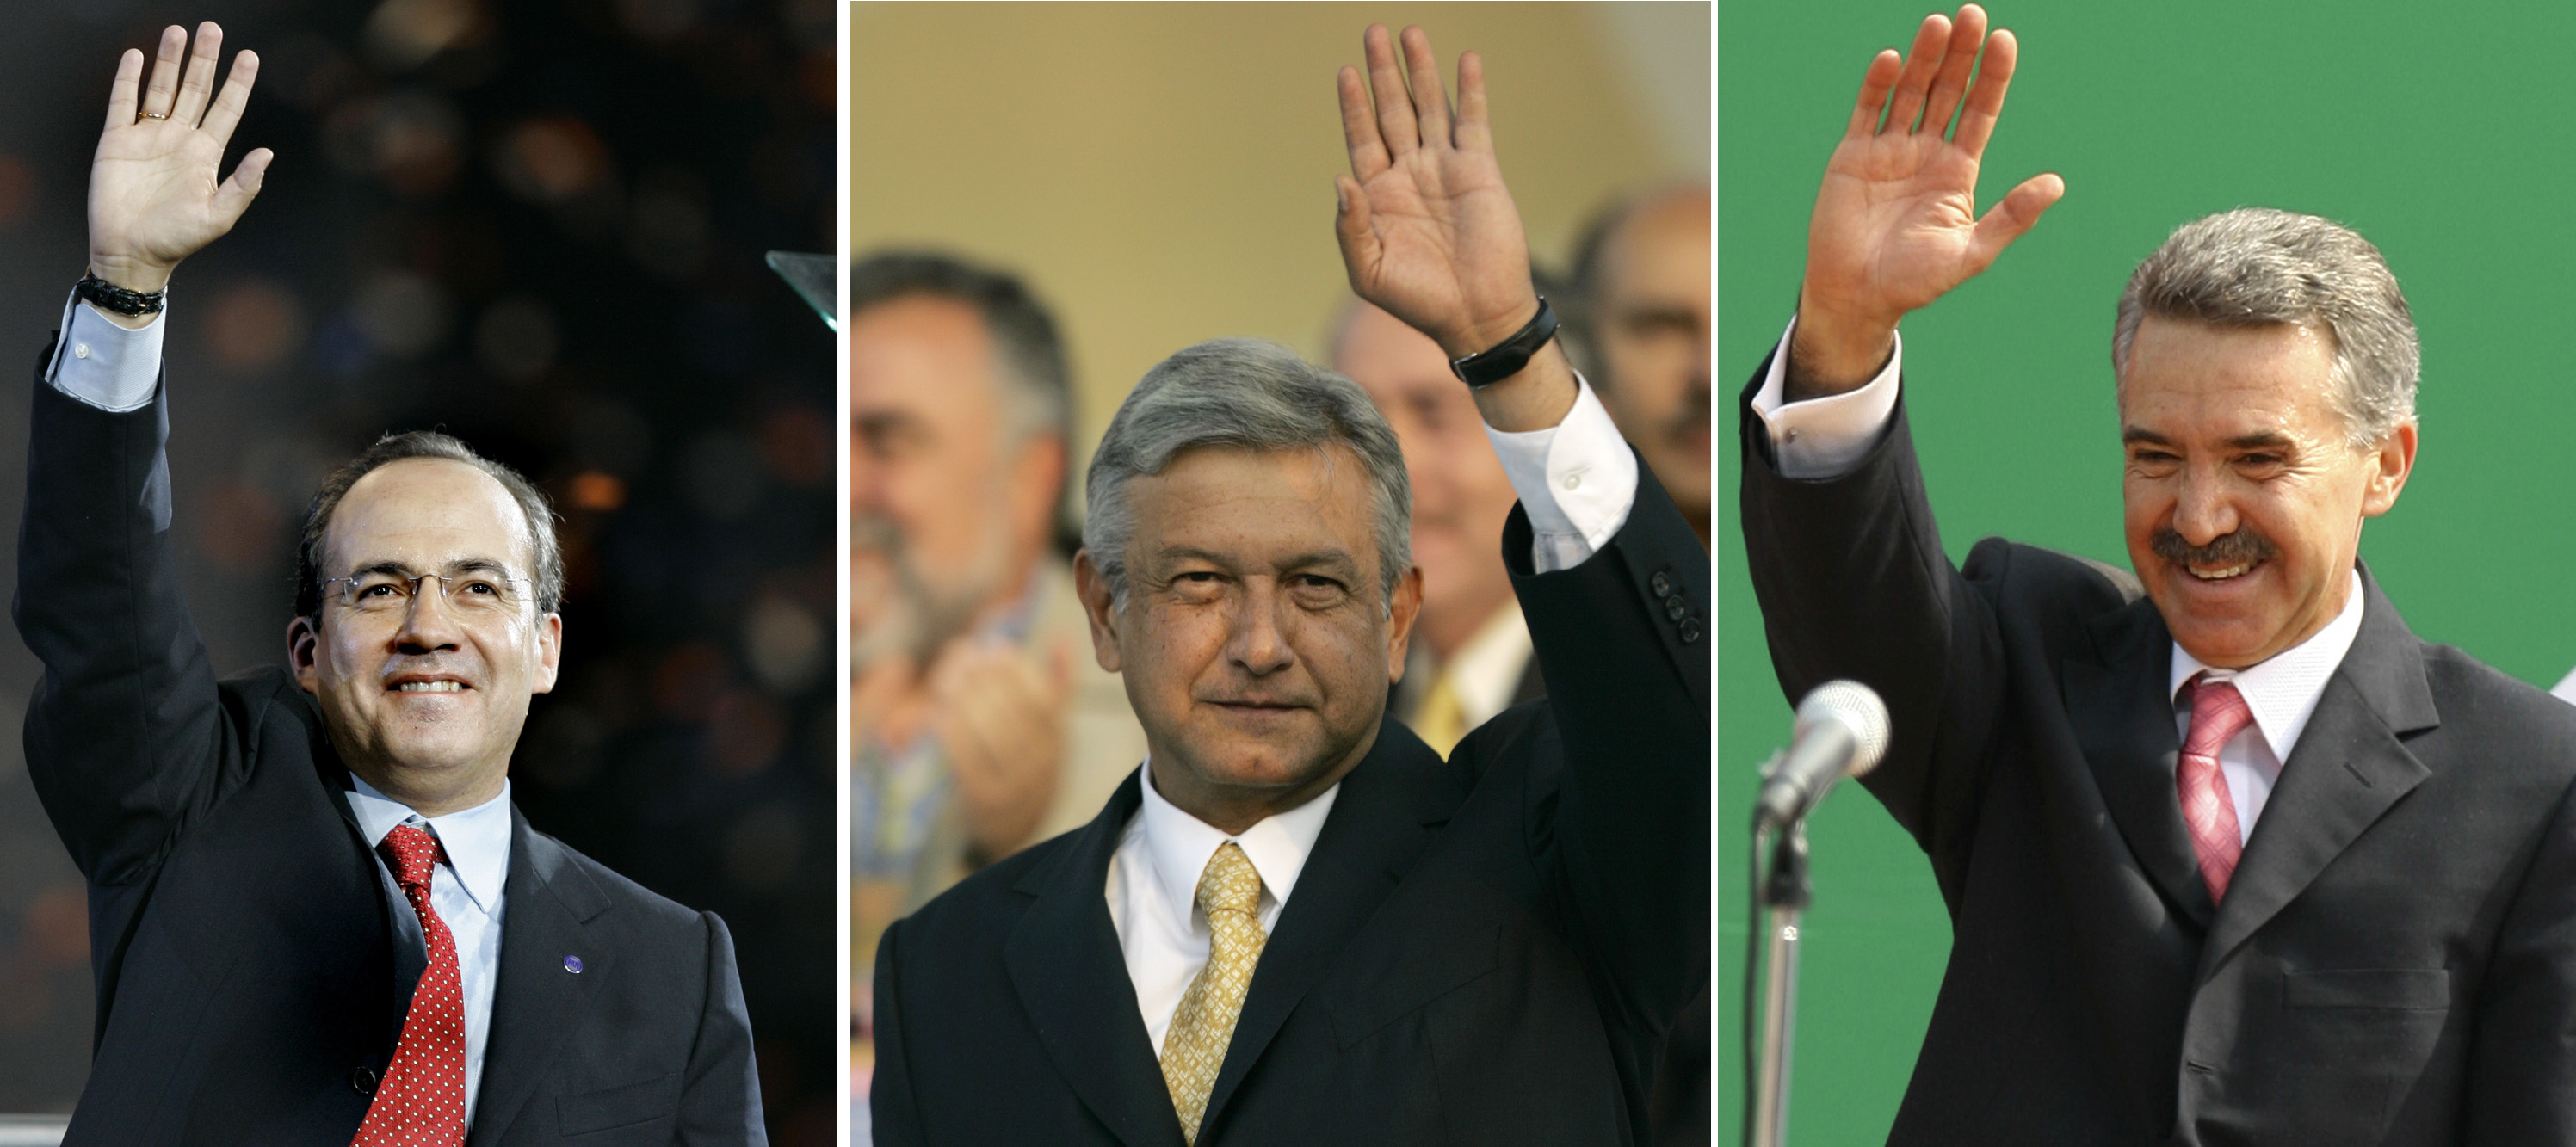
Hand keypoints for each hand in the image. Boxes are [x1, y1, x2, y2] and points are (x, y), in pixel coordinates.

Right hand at [88, 23, 270, 297]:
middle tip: (212, 28)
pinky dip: (128, 79)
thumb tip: (267, 154)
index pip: (226, 109)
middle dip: (205, 60)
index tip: (250, 56)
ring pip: (160, 88)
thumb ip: (243, 185)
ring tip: (177, 31)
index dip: (238, 83)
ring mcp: (148, 137)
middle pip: (195, 89)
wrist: (132, 253)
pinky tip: (136, 56)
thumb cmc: (178, 239)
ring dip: (169, 60)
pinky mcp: (117, 141)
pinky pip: (123, 103)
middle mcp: (179, 139)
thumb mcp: (219, 216)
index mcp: (206, 154)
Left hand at [928, 638, 1072, 861]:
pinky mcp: (986, 800)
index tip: (989, 647)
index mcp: (1058, 737)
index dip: (1014, 666)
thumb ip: (1057, 685)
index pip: (1042, 693)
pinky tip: (936, 713)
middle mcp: (1044, 761)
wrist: (1011, 831)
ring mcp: (1016, 783)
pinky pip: (968, 760)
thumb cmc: (1022, 765)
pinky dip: (951, 732)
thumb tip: (1065, 638)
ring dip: (963, 698)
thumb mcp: (1046, 729)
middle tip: (956, 655)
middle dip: (981, 675)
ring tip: (943, 678)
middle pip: (1014, 709)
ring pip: (992, 730)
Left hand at [1333, 25, 1538, 359]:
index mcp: (1378, 195)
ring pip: (1429, 107)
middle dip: (1383, 72)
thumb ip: (1350, 226)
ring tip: (1410, 33)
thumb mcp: (1368, 271)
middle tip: (1373, 33)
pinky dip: (1469, 91)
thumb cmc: (1418, 300)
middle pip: (1392, 110)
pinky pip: (1472, 121)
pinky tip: (1465, 60)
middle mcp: (1410, 175)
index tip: (1346, 72)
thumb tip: (1340, 178)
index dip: (1354, 104)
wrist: (1476, 315)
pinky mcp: (1479, 170)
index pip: (1362, 137)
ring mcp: (1445, 169)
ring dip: (1420, 70)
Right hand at [1790, 4, 2060, 396]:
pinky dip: (1877, 85)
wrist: (1856, 297)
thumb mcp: (1971, 252)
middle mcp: (1925, 152)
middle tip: (1973, 14)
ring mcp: (1888, 150)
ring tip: (1937, 24)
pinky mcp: (1852, 156)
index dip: (1992, 76)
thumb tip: (2055, 184)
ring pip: (1910, 92)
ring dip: (1923, 58)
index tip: (2005, 41)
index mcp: (1957, 171)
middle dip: (1961, 54)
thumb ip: (2011, 217)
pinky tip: (1892, 59)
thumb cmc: (1914, 282)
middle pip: (1947, 91)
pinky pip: (1867, 111)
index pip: (1980, 111)